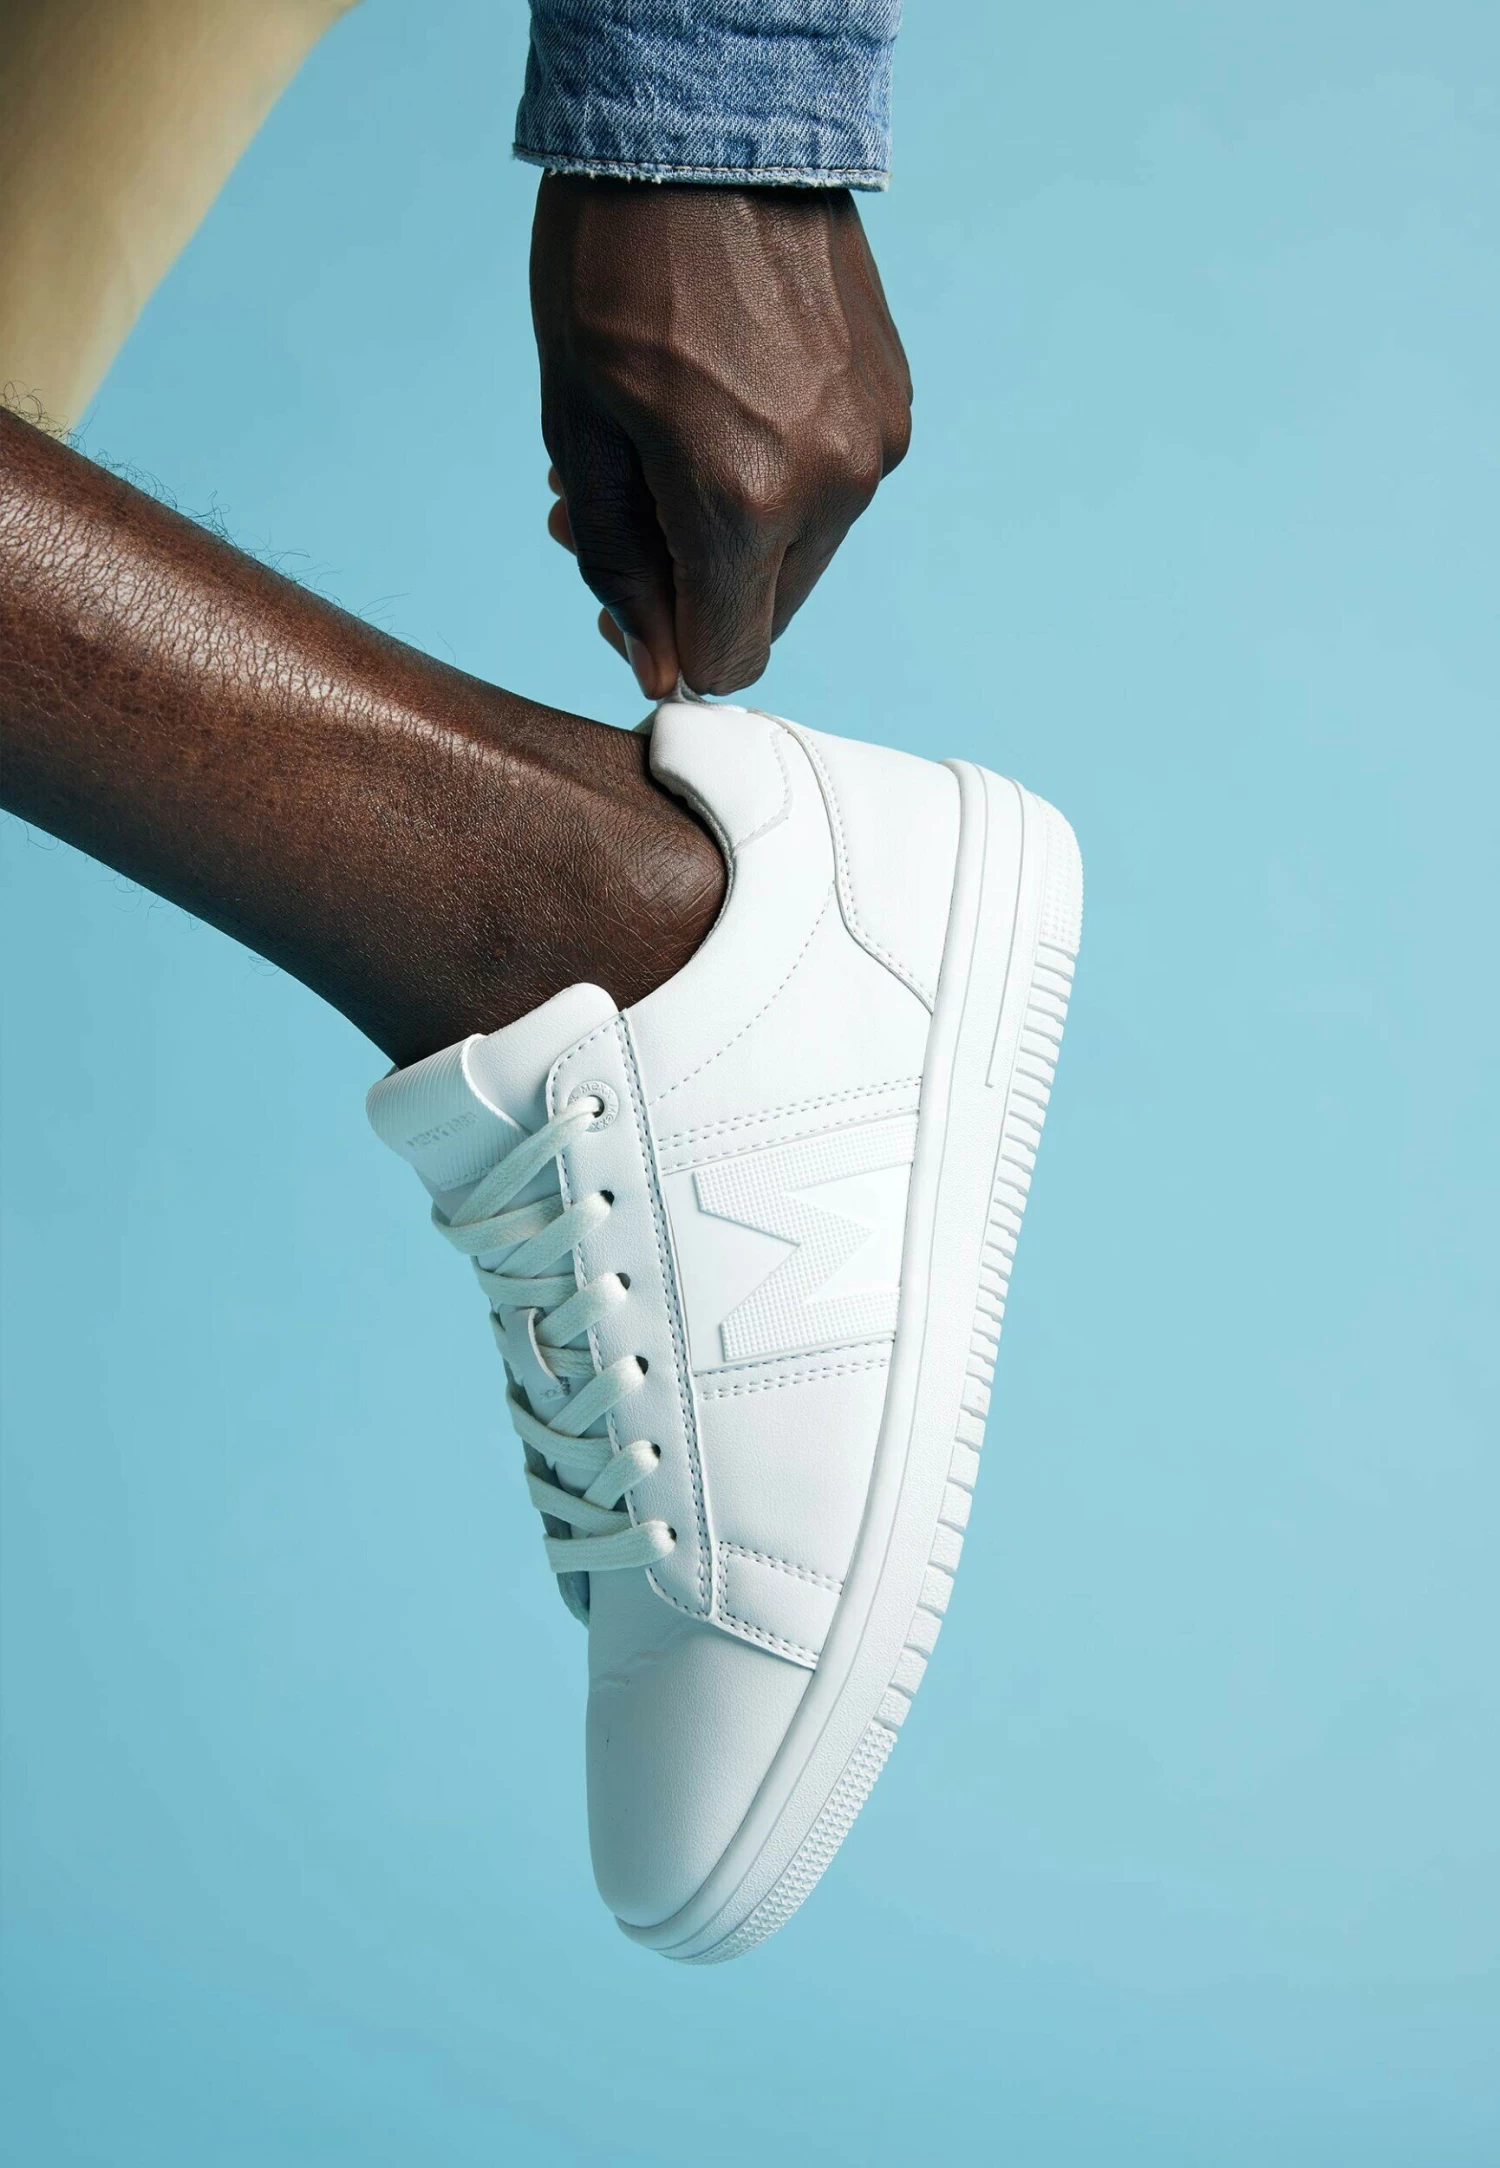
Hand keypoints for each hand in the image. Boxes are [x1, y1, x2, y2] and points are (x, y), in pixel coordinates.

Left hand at [531, 175, 911, 698]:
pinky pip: (832, 487)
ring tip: (665, 444)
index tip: (623, 595)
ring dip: (731, 529)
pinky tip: (723, 405)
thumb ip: (617, 561)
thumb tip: (659, 670)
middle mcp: (831, 486)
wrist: (711, 121)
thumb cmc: (614, 261)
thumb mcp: (580, 428)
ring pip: (798, 553)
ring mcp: (875, 441)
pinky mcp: (894, 401)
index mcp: (743, 501)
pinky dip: (777, 476)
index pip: (727, 657)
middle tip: (621, 509)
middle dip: (689, 580)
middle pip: (764, 609)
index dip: (667, 643)